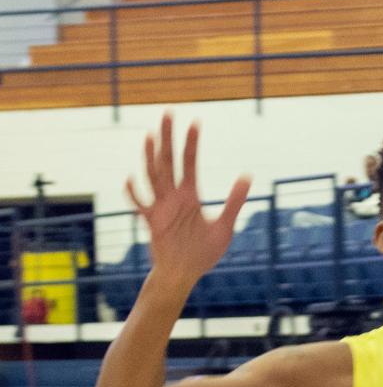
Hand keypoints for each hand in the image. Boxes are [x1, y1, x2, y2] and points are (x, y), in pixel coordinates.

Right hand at [126, 113, 249, 290]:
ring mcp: (160, 207)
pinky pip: (139, 204)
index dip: (191, 142)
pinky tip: (130, 178)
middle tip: (168, 112)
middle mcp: (173, 197)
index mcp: (190, 196)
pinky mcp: (151, 222)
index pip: (189, 162)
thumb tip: (247, 176)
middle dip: (169, 137)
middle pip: (168, 160)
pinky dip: (134, 192)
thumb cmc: (204, 252)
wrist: (186, 274)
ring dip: (151, 156)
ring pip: (153, 175)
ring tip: (151, 136)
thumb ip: (234, 201)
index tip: (195, 121)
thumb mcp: (224, 226)